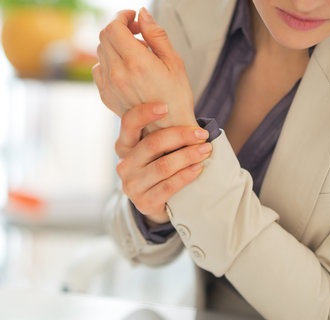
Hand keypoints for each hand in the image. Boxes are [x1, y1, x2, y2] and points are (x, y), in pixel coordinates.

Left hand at [93, 8, 196, 129]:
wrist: (169, 130)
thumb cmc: (177, 97)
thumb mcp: (174, 61)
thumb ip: (155, 35)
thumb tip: (142, 14)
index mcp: (136, 63)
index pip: (113, 28)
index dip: (121, 17)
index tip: (133, 18)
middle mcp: (118, 75)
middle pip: (104, 37)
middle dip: (119, 28)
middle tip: (137, 32)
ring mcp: (109, 87)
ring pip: (100, 52)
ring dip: (114, 45)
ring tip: (136, 52)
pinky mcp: (106, 96)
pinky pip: (98, 69)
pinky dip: (109, 62)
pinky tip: (126, 68)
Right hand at [116, 103, 210, 223]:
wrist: (157, 204)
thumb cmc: (160, 167)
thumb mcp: (155, 150)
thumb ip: (163, 133)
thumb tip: (191, 119)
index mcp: (124, 146)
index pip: (128, 124)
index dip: (144, 113)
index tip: (165, 106)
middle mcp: (124, 165)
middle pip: (152, 144)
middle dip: (180, 136)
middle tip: (201, 134)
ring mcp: (132, 186)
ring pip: (163, 166)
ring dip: (188, 156)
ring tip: (205, 150)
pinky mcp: (144, 203)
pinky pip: (168, 186)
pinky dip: (186, 175)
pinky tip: (198, 168)